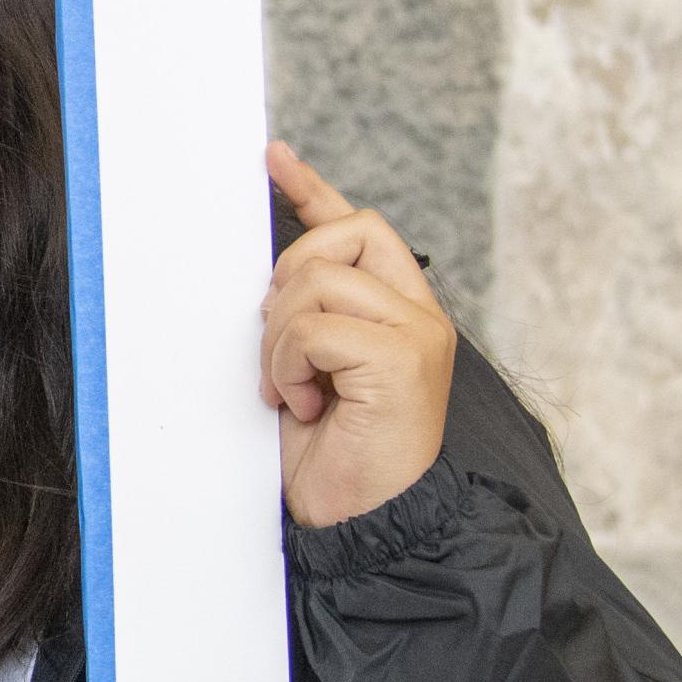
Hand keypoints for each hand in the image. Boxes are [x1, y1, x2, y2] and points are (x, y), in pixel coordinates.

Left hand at [262, 144, 456, 528]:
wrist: (363, 523)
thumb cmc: (333, 459)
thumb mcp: (306, 373)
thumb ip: (302, 320)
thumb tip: (263, 279)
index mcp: (397, 312)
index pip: (359, 229)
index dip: (314, 189)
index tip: (273, 158)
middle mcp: (418, 315)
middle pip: (341, 238)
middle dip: (287, 284)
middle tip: (280, 353)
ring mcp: (417, 334)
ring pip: (317, 284)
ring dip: (280, 341)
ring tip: (292, 391)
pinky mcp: (402, 360)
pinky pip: (314, 328)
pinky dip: (289, 366)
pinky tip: (304, 405)